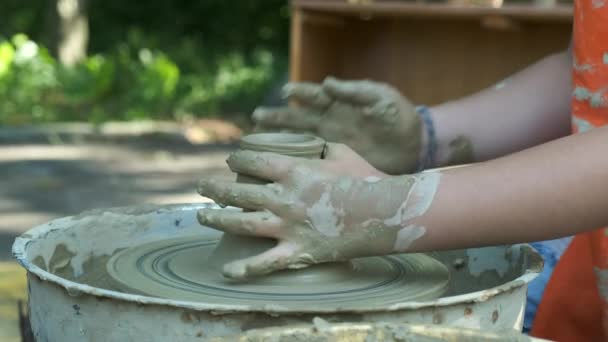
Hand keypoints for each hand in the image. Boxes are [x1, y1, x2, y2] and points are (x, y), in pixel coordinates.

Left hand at [197, 143, 439, 278]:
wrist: (384, 212)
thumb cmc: (365, 178)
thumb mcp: (341, 151)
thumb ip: (321, 146)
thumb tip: (313, 143)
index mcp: (293, 171)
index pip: (252, 161)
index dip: (237, 159)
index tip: (230, 160)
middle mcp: (283, 198)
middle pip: (238, 193)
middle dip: (216, 189)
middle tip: (203, 187)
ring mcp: (287, 227)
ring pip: (241, 224)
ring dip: (217, 220)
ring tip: (202, 216)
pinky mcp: (297, 251)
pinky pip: (265, 263)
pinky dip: (245, 269)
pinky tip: (227, 270)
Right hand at [253, 77, 422, 173]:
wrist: (415, 144)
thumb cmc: (398, 115)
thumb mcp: (380, 98)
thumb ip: (355, 91)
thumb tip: (326, 83)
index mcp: (339, 103)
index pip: (314, 96)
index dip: (299, 93)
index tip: (284, 92)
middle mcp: (330, 121)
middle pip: (299, 118)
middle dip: (278, 117)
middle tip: (257, 117)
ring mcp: (332, 142)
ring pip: (299, 139)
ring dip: (280, 139)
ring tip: (258, 140)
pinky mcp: (337, 161)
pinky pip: (312, 161)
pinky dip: (296, 162)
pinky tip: (280, 165)